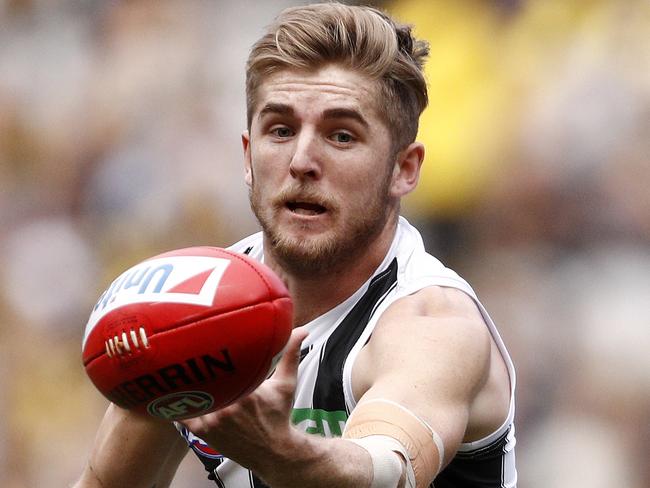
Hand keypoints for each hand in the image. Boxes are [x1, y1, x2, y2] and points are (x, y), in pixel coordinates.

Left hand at [179, 327, 308, 470]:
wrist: (273, 451)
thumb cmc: (278, 416)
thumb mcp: (286, 384)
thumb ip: (291, 355)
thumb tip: (302, 331)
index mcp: (247, 393)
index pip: (225, 367)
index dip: (214, 353)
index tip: (209, 340)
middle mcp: (228, 408)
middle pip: (205, 378)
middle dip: (198, 364)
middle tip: (189, 346)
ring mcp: (213, 421)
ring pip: (191, 394)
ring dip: (184, 381)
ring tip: (176, 363)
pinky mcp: (203, 432)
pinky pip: (182, 414)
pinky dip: (175, 403)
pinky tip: (169, 390)